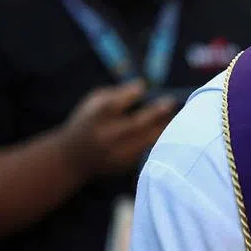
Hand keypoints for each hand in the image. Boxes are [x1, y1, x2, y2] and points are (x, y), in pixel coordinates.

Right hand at [57, 80, 176, 177]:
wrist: (74, 158)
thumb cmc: (88, 122)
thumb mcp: (92, 103)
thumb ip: (115, 94)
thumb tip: (143, 86)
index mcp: (95, 117)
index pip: (114, 103)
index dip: (131, 93)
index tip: (142, 86)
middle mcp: (106, 136)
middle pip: (135, 124)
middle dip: (156, 112)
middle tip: (171, 102)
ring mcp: (117, 153)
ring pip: (146, 140)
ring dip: (164, 128)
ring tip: (176, 116)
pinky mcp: (126, 164)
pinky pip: (148, 150)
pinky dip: (159, 139)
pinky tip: (170, 131)